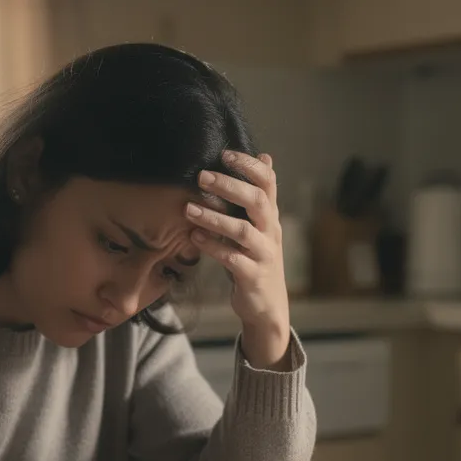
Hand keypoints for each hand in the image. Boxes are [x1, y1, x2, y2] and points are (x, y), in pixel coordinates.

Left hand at [187, 151, 291, 369]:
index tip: (225, 154)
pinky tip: (194, 238)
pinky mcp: (252, 276)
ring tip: (189, 208)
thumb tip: (265, 156)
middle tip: (201, 176)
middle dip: (230, 186)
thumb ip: (259, 194)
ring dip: (215, 218)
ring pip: (243, 231)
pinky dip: (213, 247)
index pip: (268, 183)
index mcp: (270, 216)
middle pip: (257, 201)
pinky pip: (232, 259)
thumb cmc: (257, 258)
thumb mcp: (261, 225)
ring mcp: (263, 254)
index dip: (250, 166)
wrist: (266, 305)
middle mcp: (271, 232)